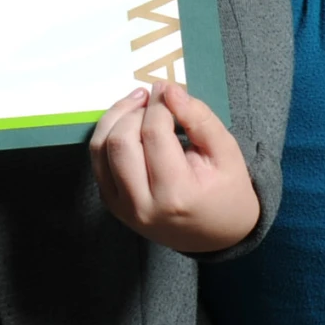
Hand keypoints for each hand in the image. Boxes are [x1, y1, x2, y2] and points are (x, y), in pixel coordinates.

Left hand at [90, 81, 260, 253]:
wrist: (218, 235)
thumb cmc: (227, 191)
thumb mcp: (226, 152)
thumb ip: (199, 118)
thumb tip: (168, 90)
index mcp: (176, 194)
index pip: (154, 134)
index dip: (158, 104)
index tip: (166, 88)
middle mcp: (142, 205)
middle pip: (120, 142)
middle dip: (134, 111)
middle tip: (153, 99)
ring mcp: (123, 208)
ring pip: (101, 149)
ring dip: (116, 118)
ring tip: (138, 105)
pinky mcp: (113, 205)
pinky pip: (98, 162)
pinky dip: (108, 136)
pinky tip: (128, 125)